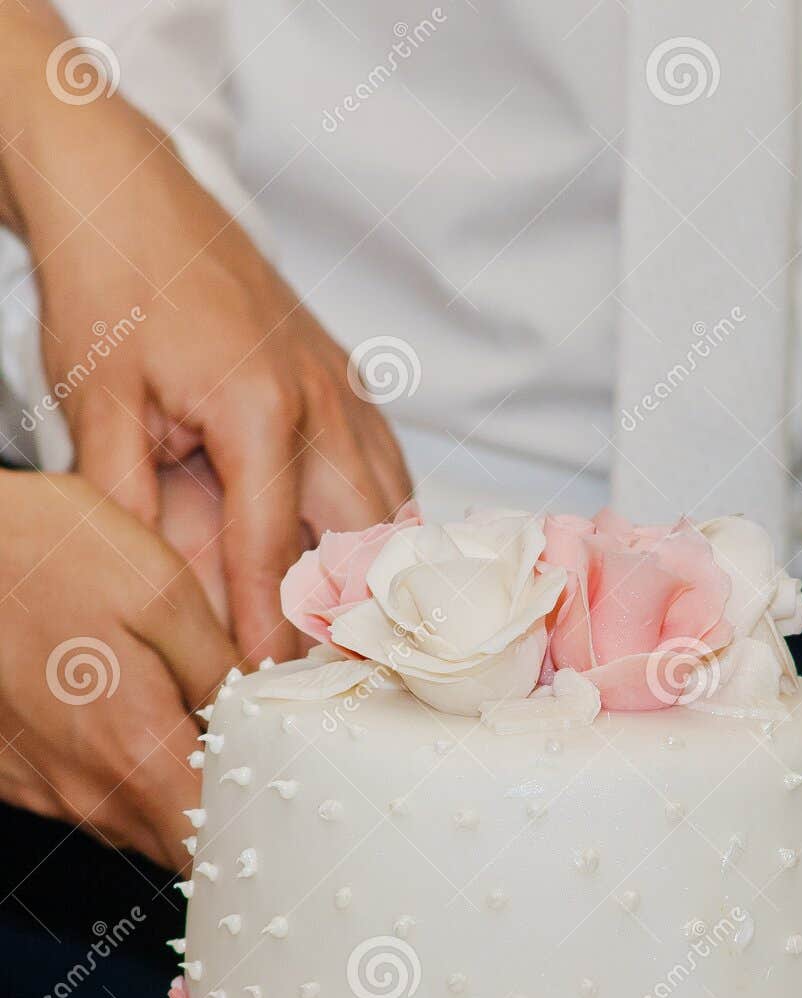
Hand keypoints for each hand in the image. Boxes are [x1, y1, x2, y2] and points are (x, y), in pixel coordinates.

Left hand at [0, 23, 411, 663]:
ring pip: (391, 509)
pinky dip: (382, 525)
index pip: (272, 553)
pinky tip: (366, 564)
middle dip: (348, 616)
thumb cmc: (113, 283)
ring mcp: (346, 391)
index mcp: (261, 410)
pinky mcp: (349, 383)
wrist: (133, 191)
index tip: (262, 690)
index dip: (268, 633)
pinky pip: (387, 472)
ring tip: (361, 640)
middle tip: (329, 681)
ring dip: (378, 574)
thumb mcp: (99, 405)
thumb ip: (131, 506)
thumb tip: (157, 593)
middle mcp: (323, 404)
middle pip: (361, 541)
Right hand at [0, 471, 237, 867]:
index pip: (214, 849)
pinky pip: (82, 794)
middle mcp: (84, 793)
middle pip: (176, 841)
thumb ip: (224, 673)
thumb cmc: (39, 552)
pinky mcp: (11, 773)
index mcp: (135, 756)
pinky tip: (119, 709)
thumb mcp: (162, 591)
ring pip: (131, 820)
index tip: (282, 801)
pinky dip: (112, 768)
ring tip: (186, 723)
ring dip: (165, 787)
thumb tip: (270, 721)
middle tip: (250, 753)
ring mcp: (41, 788)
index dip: (255, 831)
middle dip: (218, 809)